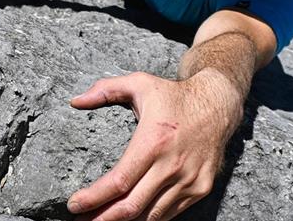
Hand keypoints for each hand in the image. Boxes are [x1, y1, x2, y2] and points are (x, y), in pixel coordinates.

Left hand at [67, 71, 244, 220]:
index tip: (74, 204)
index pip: (119, 181)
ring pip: (150, 215)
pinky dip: (147, 218)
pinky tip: (130, 218)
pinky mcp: (200, 188)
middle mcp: (171, 165)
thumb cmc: (174, 96)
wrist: (218, 105)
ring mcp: (188, 180)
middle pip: (132, 206)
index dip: (94, 197)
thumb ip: (106, 89)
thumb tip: (75, 101)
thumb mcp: (140, 83)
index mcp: (153, 142)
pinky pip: (169, 213)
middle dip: (103, 218)